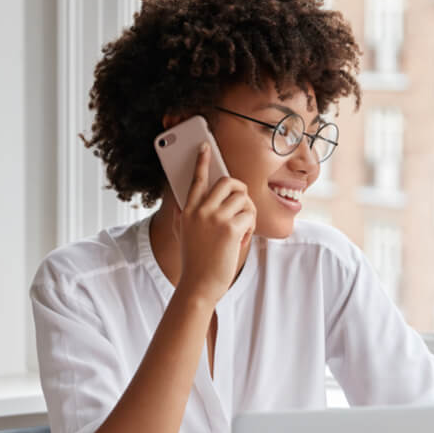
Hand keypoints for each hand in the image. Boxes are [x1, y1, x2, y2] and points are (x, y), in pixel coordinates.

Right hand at [174, 145, 255, 306]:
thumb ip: (185, 215)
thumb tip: (188, 199)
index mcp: (188, 210)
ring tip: (241, 229)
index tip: (205, 147)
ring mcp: (215, 218)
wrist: (198, 285)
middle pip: (228, 182)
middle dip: (241, 190)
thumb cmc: (195, 261)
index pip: (196, 179)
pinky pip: (250, 216)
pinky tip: (241, 240)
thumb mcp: (183, 234)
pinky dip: (250, 228)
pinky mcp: (230, 229)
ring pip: (244, 199)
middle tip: (242, 203)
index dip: (202, 161)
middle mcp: (200, 210)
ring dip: (248, 213)